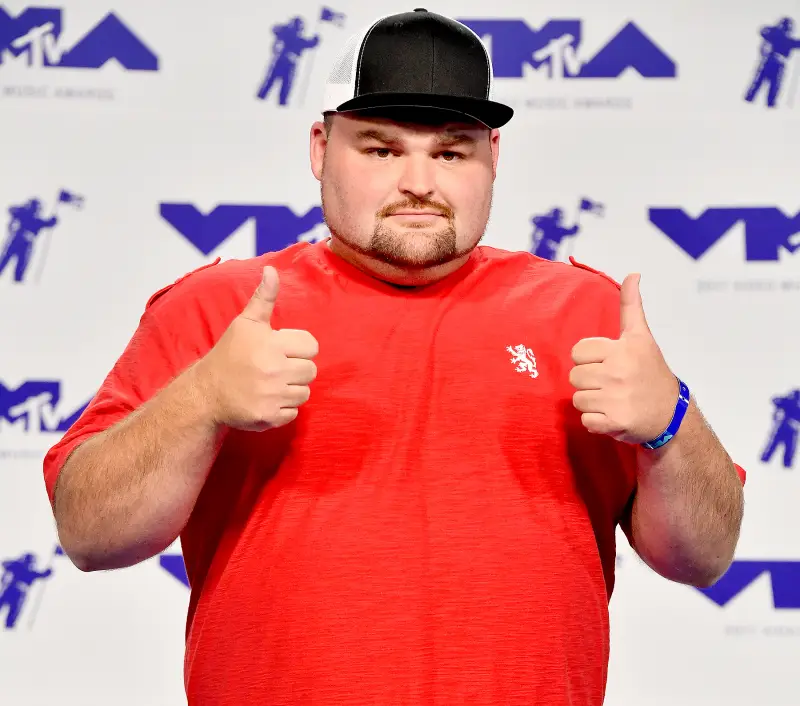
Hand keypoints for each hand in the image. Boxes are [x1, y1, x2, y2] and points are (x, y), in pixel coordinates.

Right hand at [197, 266, 318, 431]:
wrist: (206, 393)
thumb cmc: (230, 354)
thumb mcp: (246, 323)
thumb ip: (263, 298)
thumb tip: (271, 270)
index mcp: (272, 344)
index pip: (311, 346)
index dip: (298, 348)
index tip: (282, 350)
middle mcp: (274, 369)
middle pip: (311, 371)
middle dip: (296, 369)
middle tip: (275, 369)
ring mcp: (272, 395)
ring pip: (304, 393)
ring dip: (291, 390)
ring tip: (270, 384)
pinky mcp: (269, 416)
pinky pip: (293, 413)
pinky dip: (282, 409)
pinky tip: (266, 400)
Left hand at [568, 274, 677, 444]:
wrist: (670, 413)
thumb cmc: (650, 371)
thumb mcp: (641, 336)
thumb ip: (631, 305)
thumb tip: (632, 273)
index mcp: (622, 349)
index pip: (577, 352)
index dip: (589, 359)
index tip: (608, 363)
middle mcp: (619, 372)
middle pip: (575, 376)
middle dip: (589, 382)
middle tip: (611, 385)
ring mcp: (616, 398)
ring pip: (578, 399)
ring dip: (592, 403)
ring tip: (612, 400)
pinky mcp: (614, 422)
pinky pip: (585, 420)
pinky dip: (596, 422)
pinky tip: (613, 416)